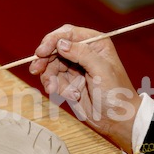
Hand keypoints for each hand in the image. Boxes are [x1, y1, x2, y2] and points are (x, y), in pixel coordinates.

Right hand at [29, 24, 140, 153]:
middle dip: (45, 61)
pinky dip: (56, 88)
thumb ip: (81, 53)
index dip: (52, 41)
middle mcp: (84, 52)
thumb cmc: (116, 93)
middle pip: (55, 49)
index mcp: (95, 43)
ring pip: (51, 66)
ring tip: (53, 90)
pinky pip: (54, 80)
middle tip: (36, 71)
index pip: (68, 34)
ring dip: (50, 78)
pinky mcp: (69, 82)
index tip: (41, 52)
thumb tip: (60, 43)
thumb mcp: (101, 70)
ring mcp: (75, 68)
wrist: (117, 120)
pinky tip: (70, 96)